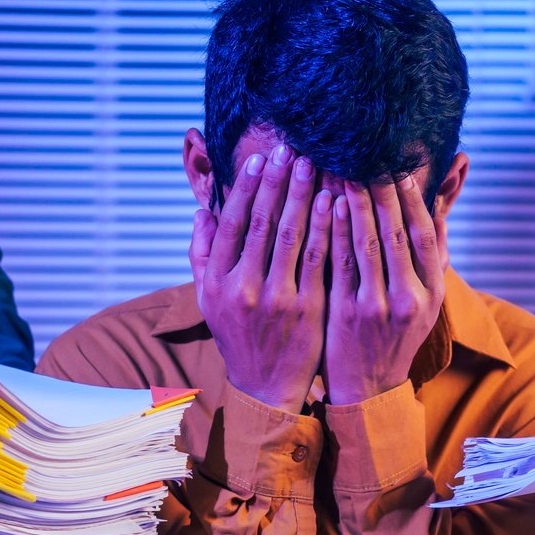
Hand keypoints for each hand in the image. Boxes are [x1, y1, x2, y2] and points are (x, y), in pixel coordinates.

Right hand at [189, 143, 330, 412]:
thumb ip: (202, 255)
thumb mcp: (207, 300)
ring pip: (292, 234)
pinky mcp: (309, 308)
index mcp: (216, 282)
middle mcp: (244, 288)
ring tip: (313, 163)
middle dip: (277, 181)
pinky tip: (333, 199)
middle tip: (290, 148)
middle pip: (262, 221)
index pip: (231, 223)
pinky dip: (327, 225)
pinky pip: (320, 257)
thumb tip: (201, 211)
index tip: (260, 159)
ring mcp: (278, 298)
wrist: (266, 386)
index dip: (246, 187)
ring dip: (303, 194)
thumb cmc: (238, 336)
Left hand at [322, 173, 446, 404]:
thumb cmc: (392, 337)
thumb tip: (437, 208)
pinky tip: (328, 204)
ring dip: (356, 201)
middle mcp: (410, 297)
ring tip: (343, 169)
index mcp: (432, 292)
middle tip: (366, 156)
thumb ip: (428, 259)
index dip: (412, 198)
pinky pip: (340, 262)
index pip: (425, 234)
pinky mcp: (347, 313)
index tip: (398, 169)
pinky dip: (336, 229)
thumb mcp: (423, 303)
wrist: (367, 388)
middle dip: (381, 190)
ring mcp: (378, 306)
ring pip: (368, 241)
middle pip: (397, 231)